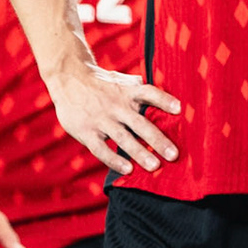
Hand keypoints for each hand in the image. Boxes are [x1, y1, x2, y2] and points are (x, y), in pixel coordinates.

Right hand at [49, 63, 179, 176]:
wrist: (68, 78)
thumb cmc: (103, 83)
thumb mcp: (123, 81)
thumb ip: (142, 91)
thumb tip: (168, 100)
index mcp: (128, 92)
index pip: (149, 93)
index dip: (164, 100)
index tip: (179, 109)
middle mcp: (116, 105)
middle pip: (140, 123)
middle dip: (158, 140)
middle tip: (174, 155)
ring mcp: (101, 119)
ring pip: (123, 139)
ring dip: (140, 153)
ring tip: (155, 166)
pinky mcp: (86, 132)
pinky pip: (102, 149)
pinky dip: (114, 160)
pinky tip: (127, 170)